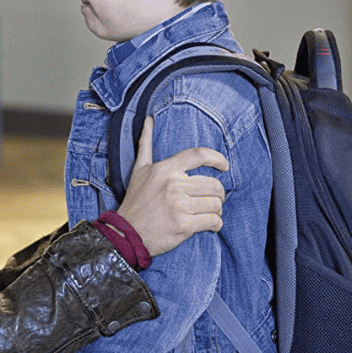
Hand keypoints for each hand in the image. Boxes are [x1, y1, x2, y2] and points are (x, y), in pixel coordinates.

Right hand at [116, 117, 227, 256]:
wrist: (126, 233)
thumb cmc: (136, 200)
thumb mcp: (139, 169)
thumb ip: (145, 144)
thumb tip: (148, 119)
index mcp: (165, 169)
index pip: (199, 155)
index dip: (217, 158)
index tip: (225, 166)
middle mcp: (173, 185)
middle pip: (214, 184)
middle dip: (218, 194)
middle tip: (213, 199)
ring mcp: (179, 206)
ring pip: (215, 204)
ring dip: (217, 210)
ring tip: (210, 213)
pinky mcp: (184, 225)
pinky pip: (213, 221)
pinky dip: (216, 224)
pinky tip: (210, 225)